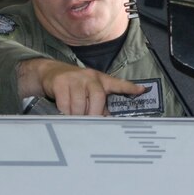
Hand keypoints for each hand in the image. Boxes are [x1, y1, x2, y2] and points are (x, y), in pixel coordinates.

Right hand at [18, 59, 145, 115]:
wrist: (51, 72)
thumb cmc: (75, 86)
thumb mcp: (89, 90)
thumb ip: (100, 103)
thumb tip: (108, 120)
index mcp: (101, 80)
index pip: (117, 84)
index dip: (129, 88)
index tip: (142, 91)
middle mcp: (89, 77)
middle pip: (98, 98)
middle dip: (94, 113)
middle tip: (89, 122)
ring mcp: (74, 79)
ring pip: (79, 104)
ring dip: (77, 116)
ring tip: (75, 119)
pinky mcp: (60, 83)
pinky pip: (65, 104)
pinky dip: (65, 113)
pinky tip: (64, 113)